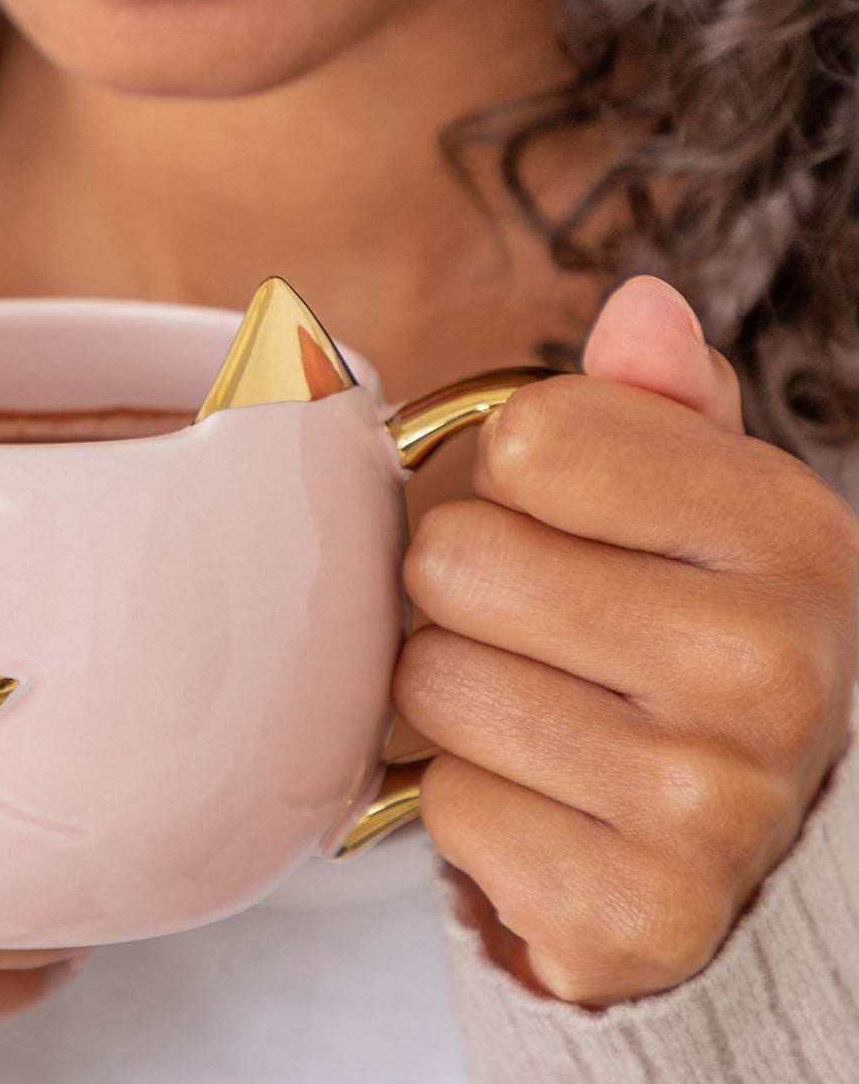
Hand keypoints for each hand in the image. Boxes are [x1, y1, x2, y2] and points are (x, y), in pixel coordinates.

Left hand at [395, 276, 858, 1006]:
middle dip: (468, 589)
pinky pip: (445, 807)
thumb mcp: (695, 496)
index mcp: (789, 533)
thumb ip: (657, 402)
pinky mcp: (634, 916)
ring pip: (433, 683)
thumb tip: (642, 305)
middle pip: (456, 558)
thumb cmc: (685, 622)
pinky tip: (547, 800)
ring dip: (458, 696)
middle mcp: (772, 669)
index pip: (529, 439)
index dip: (515, 472)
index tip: (563, 514)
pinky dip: (470, 802)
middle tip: (540, 624)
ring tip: (542, 707)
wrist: (741, 824)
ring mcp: (710, 807)